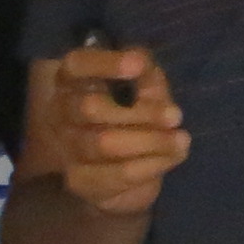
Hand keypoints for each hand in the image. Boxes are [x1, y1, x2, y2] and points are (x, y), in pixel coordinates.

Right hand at [43, 45, 187, 213]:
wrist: (121, 173)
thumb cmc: (132, 116)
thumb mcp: (145, 88)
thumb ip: (146, 74)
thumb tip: (143, 65)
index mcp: (73, 80)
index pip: (77, 65)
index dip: (105, 63)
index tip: (139, 64)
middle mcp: (60, 112)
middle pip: (90, 108)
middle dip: (139, 112)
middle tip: (176, 115)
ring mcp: (66, 148)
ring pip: (105, 144)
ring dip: (151, 142)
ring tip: (182, 140)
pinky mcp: (80, 180)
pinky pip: (117, 173)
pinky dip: (151, 165)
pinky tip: (172, 157)